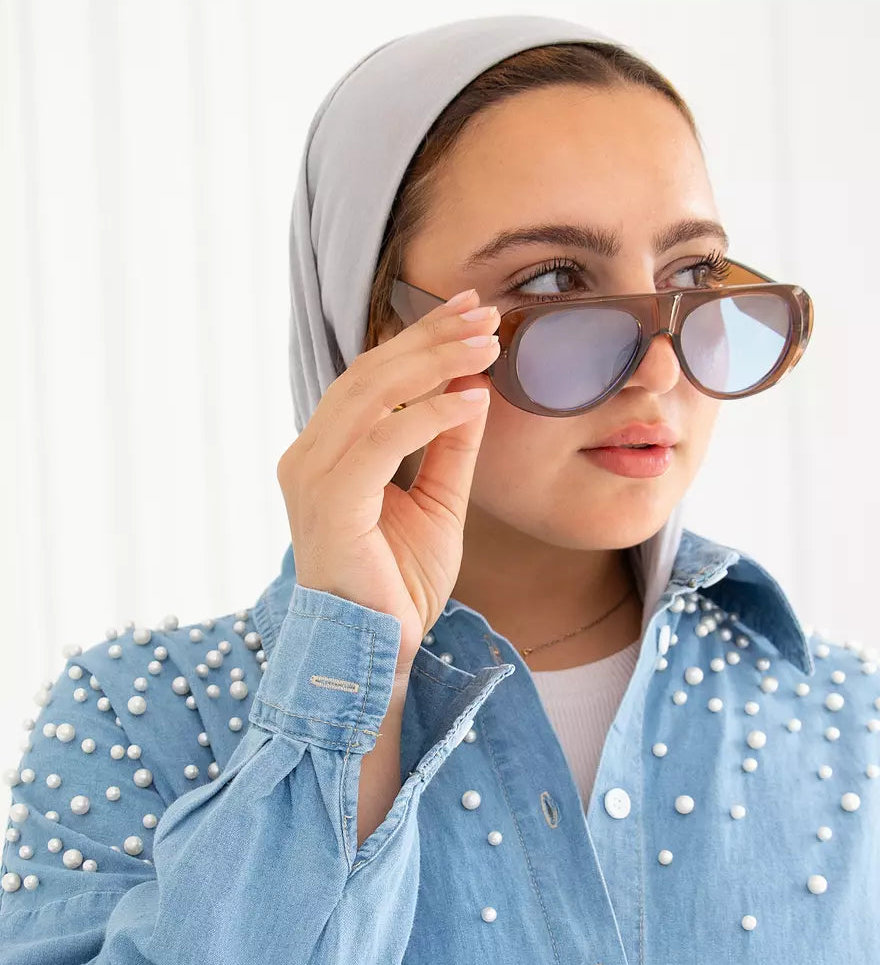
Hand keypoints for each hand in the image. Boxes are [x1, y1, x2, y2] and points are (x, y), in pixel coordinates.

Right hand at [276, 288, 499, 678]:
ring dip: (435, 363)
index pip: (371, 377)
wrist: (378, 653)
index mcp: (326, 452)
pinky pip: (382, 440)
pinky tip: (471, 400)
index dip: (420, 339)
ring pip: (372, 394)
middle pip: (370, 373)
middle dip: (430, 337)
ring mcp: (312, 477)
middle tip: (484, 312)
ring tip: (487, 344)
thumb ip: (450, 446)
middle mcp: (308, 456)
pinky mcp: (331, 501)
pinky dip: (429, 414)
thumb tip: (475, 386)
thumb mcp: (438, 501)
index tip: (470, 312)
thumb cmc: (399, 586)